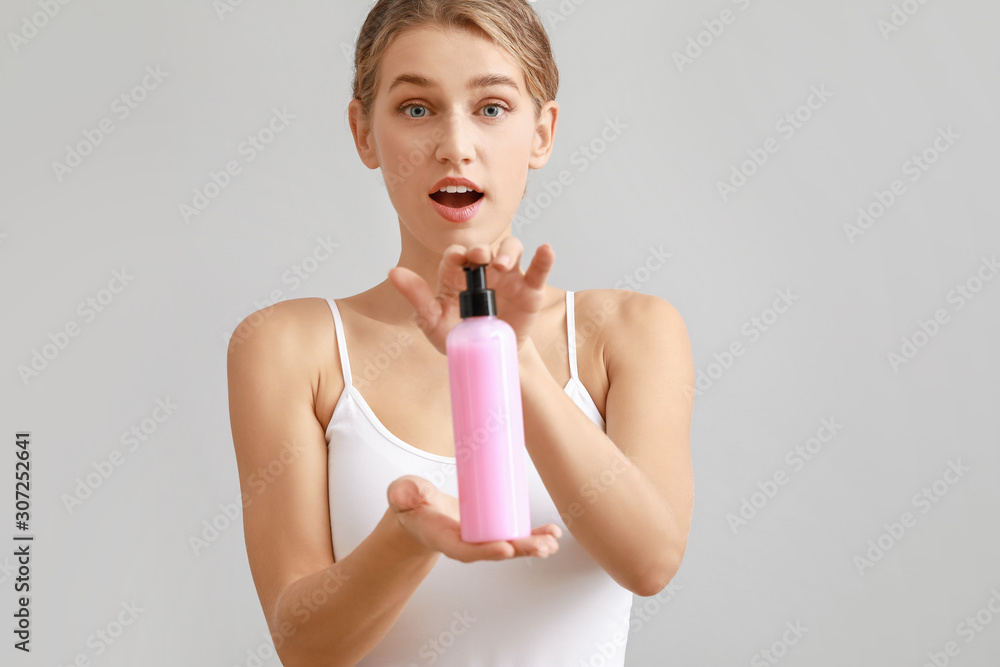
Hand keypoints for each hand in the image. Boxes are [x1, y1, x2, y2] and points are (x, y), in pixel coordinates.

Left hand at [387, 238, 555, 355]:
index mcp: (458, 275)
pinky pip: (538, 270)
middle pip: (484, 248)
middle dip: (480, 248)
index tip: (456, 260)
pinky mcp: (529, 290)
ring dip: (508, 251)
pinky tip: (546, 249)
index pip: (455, 255)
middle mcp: (483, 270)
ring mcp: (508, 277)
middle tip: (479, 257)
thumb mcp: (434, 321)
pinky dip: (544, 258)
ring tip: (503, 264)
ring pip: (511, 250)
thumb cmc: (460, 336)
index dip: (455, 254)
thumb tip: (393, 272)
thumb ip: (417, 297)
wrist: (489, 359)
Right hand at [387, 475, 561, 561]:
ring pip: (510, 545)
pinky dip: (535, 535)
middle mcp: (466, 543)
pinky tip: (553, 533)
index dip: (486, 551)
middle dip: (520, 550)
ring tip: (553, 541)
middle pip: (495, 550)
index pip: (465, 551)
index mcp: (443, 538)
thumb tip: (404, 495)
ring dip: (533, 545)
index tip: (506, 548)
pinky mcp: (491, 530)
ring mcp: (480, 538)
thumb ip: (402, 493)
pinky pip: (515, 536)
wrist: (419, 512)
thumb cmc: (411, 504)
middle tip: (542, 547)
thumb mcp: (401, 494)